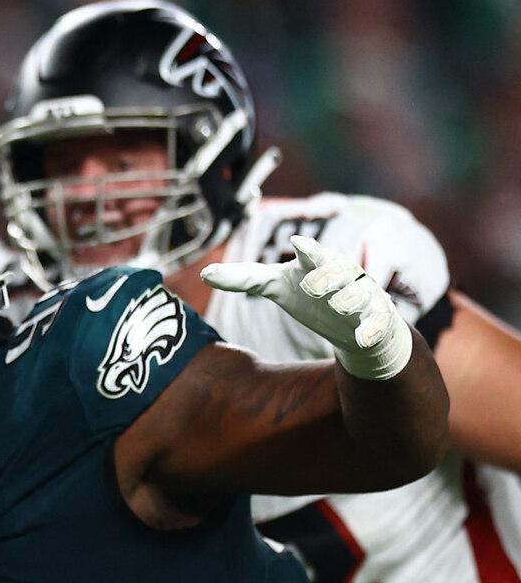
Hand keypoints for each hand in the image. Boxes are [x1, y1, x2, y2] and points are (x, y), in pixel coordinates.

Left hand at [201, 236, 412, 380]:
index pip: (311, 254)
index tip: (297, 244)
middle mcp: (343, 275)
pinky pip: (378, 322)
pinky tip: (361, 338)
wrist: (353, 324)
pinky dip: (370, 329)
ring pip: (358, 294)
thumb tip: (203, 274)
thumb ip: (244, 278)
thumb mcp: (277, 286)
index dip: (307, 249)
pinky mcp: (378, 317)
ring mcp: (363, 295)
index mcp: (317, 264)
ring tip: (338, 305)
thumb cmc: (311, 296)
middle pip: (337, 269)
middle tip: (311, 286)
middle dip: (326, 276)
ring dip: (348, 300)